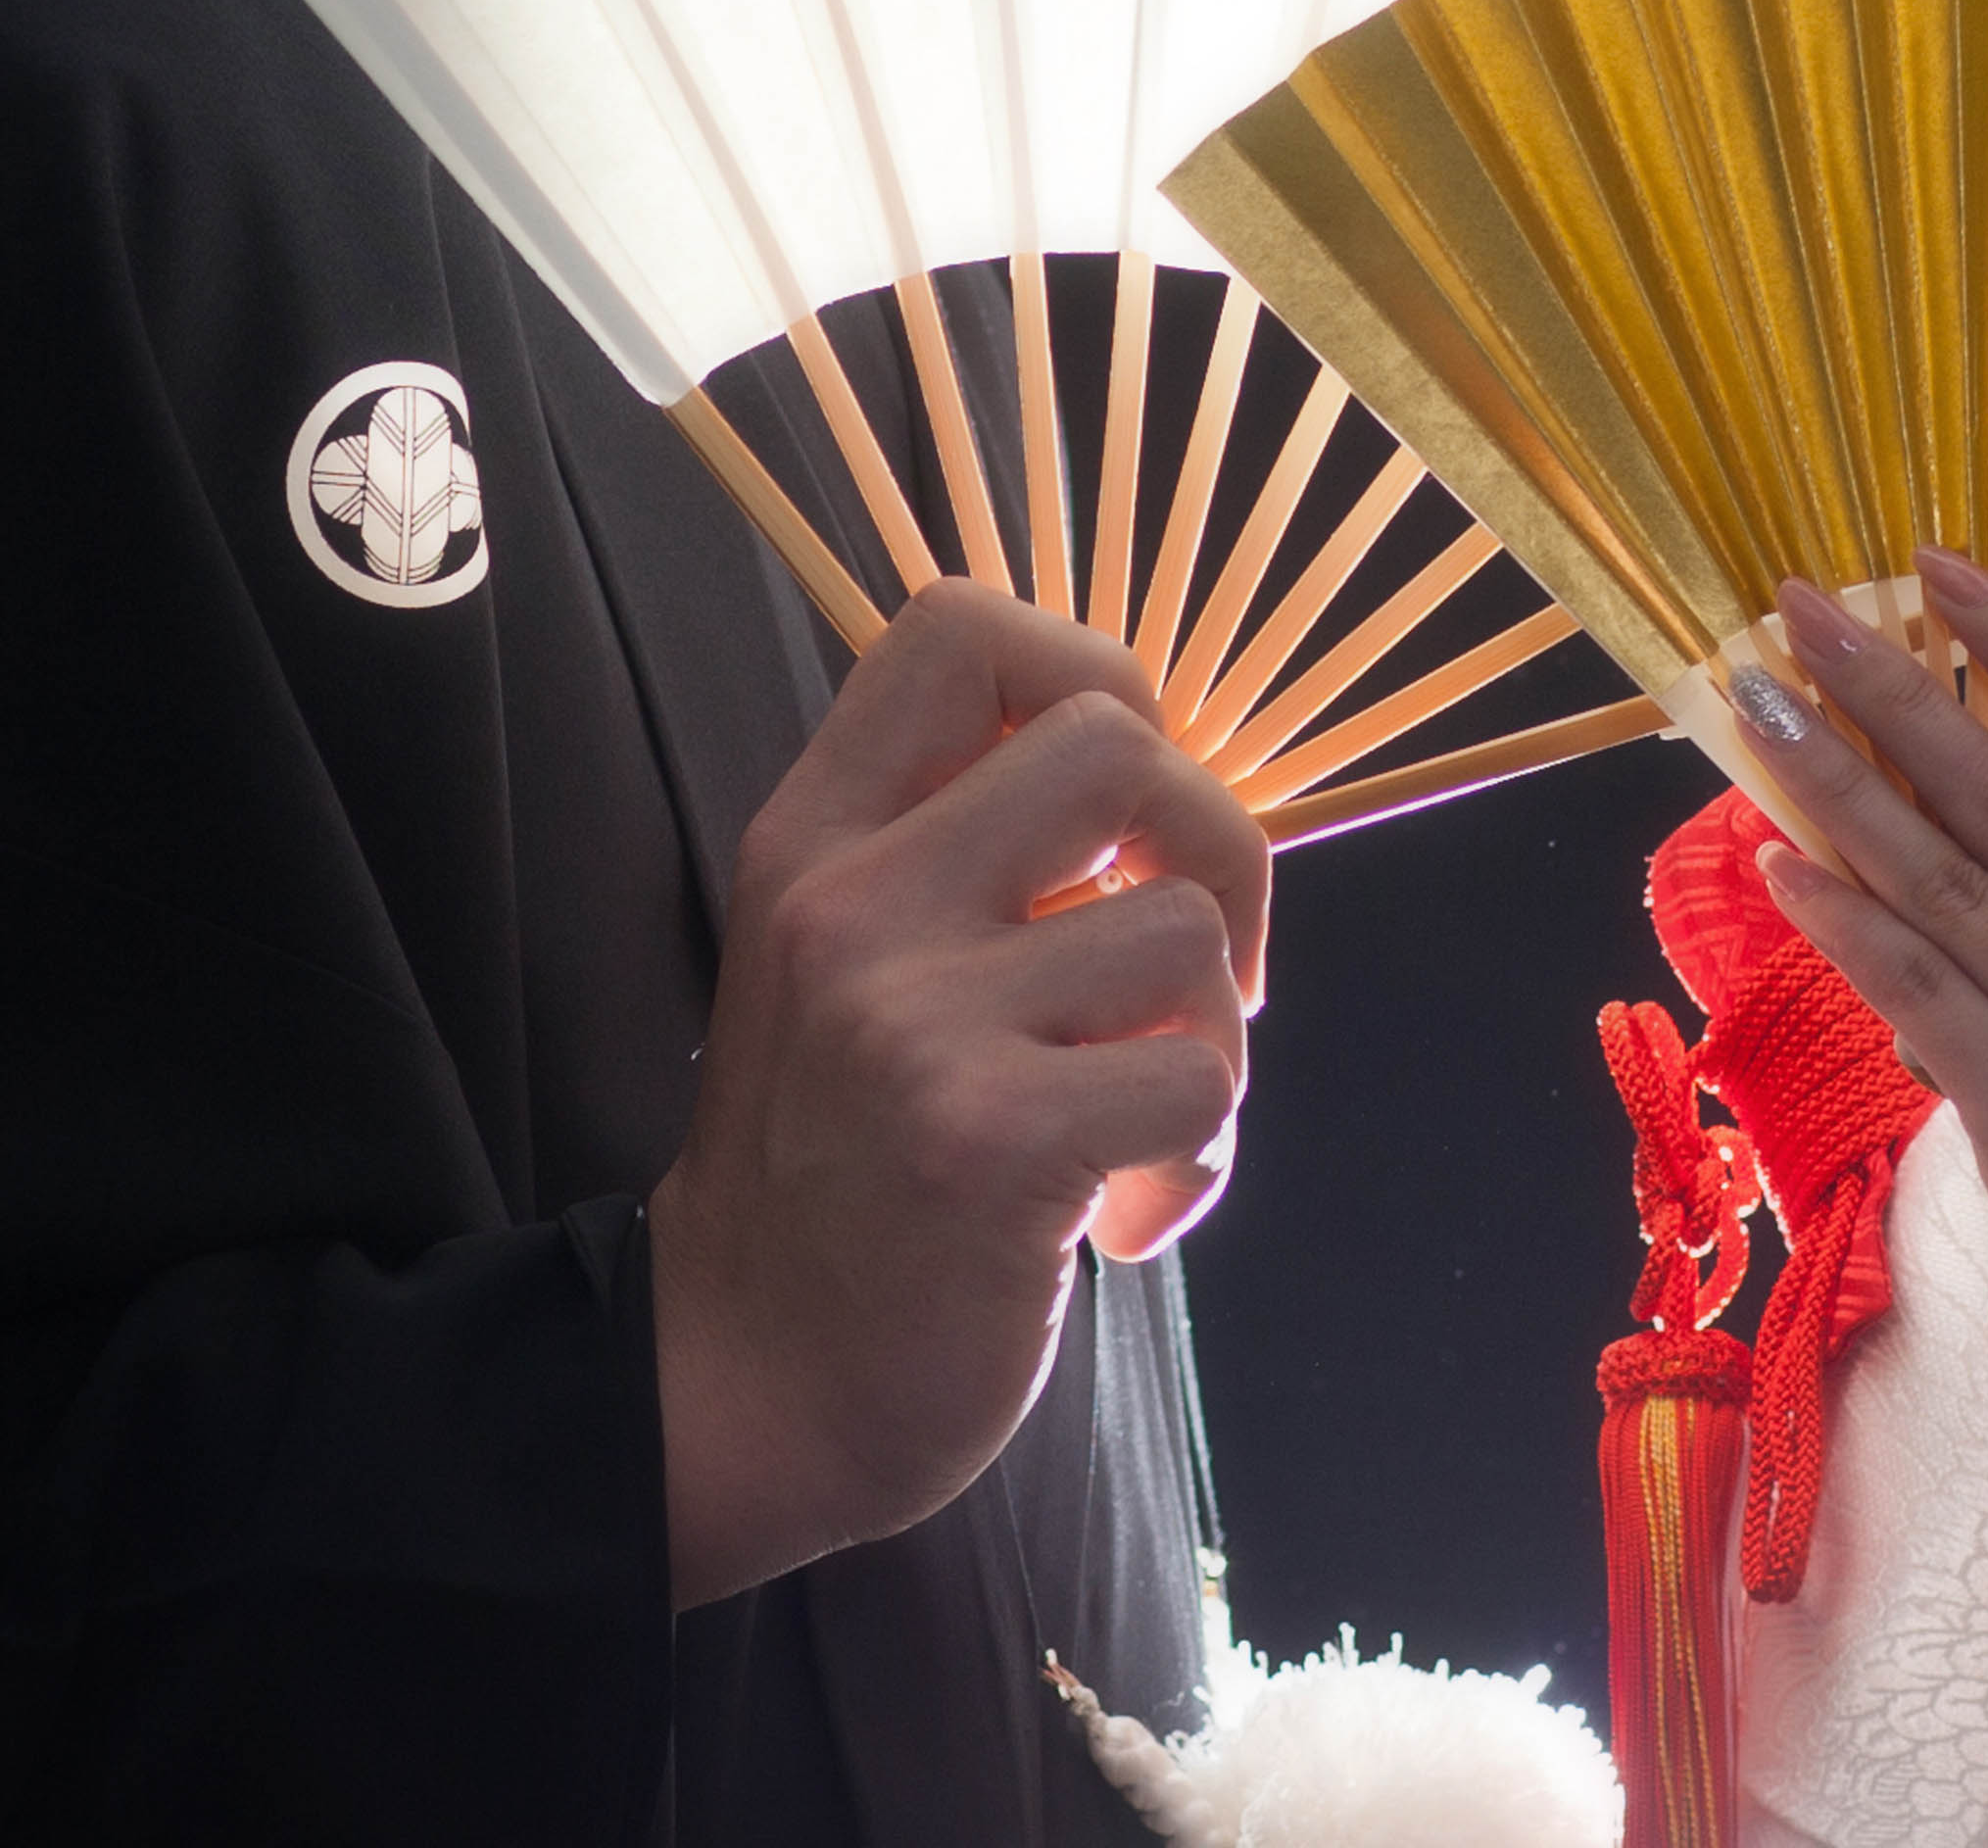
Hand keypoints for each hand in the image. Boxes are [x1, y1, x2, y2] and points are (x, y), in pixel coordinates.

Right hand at [648, 580, 1269, 1604]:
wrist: (742, 1390)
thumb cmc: (847, 1168)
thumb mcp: (859, 965)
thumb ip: (972, 850)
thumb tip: (1164, 760)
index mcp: (819, 841)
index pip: (958, 625)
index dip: (1093, 674)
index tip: (1121, 810)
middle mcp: (854, 906)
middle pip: (1121, 742)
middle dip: (1218, 852)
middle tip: (1188, 981)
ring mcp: (913, 1021)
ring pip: (1186, 931)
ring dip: (1207, 1043)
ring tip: (1125, 1126)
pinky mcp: (989, 1138)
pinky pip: (1199, 1078)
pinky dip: (1195, 1156)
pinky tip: (1119, 1218)